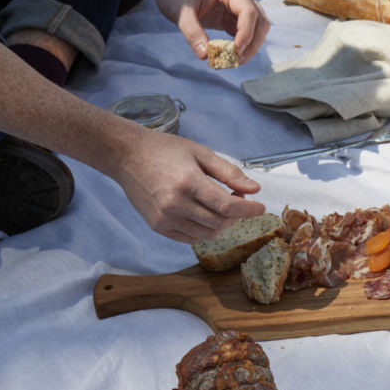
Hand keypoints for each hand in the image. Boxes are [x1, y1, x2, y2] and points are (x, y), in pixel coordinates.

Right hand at [113, 127, 266, 243]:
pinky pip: (190, 238)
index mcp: (188, 182)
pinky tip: (202, 213)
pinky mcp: (157, 226)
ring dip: (220, 223)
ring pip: (207, 234)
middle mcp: (175, 204)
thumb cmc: (166, 150)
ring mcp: (164, 218)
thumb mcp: (201, 153)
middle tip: (237, 198)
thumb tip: (254, 189)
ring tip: (218, 204)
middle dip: (235, 214)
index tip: (261, 207)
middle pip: (219, 222)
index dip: (248, 209)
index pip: (226, 206)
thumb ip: (229, 172)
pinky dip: (203, 230)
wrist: (128, 156)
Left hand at [153, 0, 269, 62]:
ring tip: (229, 62)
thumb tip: (206, 56)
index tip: (232, 53)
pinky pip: (245, 34)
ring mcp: (239, 7)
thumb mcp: (180, 12)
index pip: (249, 12)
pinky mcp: (233, 18)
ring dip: (248, 48)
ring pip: (257, 30)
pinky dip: (240, 47)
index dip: (245, 34)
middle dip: (250, 44)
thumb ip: (192, 32)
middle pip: (260, 22)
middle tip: (232, 62)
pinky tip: (226, 57)